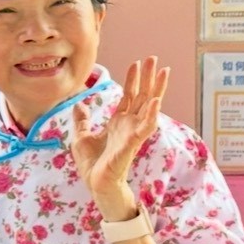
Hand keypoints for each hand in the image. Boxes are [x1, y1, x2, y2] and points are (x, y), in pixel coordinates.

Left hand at [70, 56, 167, 218]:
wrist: (96, 185)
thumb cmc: (92, 165)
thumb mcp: (81, 137)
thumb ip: (82, 121)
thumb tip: (79, 105)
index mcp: (118, 122)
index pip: (129, 96)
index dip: (133, 79)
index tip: (137, 63)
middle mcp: (129, 125)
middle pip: (142, 96)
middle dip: (148, 77)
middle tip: (154, 58)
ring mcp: (133, 133)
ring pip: (149, 106)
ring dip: (156, 88)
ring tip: (163, 71)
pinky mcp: (133, 143)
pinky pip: (145, 126)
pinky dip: (152, 113)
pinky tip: (156, 100)